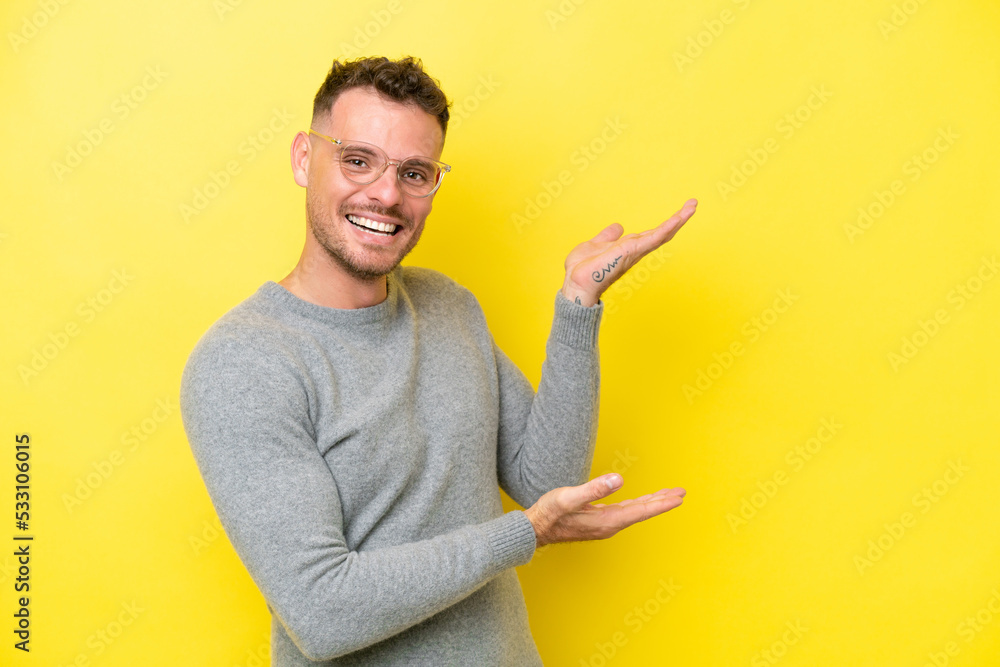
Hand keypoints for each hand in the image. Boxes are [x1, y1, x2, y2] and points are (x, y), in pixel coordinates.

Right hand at [523, 474, 685, 547]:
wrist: (535, 529)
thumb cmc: (549, 514)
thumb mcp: (568, 497)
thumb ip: (593, 489)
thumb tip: (618, 479)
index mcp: (607, 520)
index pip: (641, 510)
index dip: (661, 503)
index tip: (679, 497)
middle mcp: (610, 525)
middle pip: (642, 511)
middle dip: (662, 501)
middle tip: (681, 492)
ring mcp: (605, 524)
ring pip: (635, 512)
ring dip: (652, 503)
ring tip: (667, 495)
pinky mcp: (598, 521)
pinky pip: (625, 512)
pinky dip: (638, 505)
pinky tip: (640, 502)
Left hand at [561, 199, 697, 306]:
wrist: (577, 283)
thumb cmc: (583, 269)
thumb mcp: (596, 245)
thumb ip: (608, 236)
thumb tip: (618, 227)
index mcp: (628, 248)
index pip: (651, 234)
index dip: (665, 224)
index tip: (678, 211)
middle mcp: (635, 250)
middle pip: (662, 233)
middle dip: (678, 219)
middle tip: (693, 204)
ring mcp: (635, 251)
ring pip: (662, 234)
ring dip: (678, 220)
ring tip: (692, 206)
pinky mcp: (632, 251)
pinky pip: (653, 238)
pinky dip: (667, 228)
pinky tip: (678, 219)